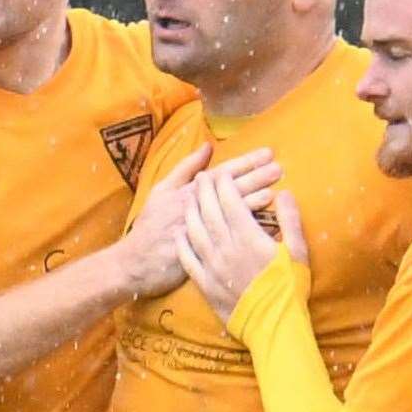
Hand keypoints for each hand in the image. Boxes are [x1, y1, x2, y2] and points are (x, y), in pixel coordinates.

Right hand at [118, 145, 281, 297]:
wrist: (133, 264)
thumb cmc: (149, 227)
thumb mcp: (161, 191)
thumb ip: (185, 168)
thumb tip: (207, 147)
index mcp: (187, 192)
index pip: (221, 174)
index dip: (244, 163)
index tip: (267, 154)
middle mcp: (193, 208)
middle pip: (227, 190)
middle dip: (254, 178)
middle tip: (277, 168)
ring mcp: (196, 231)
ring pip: (226, 214)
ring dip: (250, 202)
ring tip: (273, 192)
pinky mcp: (199, 253)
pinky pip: (224, 240)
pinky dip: (241, 232)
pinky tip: (259, 227)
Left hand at [178, 166, 308, 324]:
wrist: (274, 324)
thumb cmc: (289, 288)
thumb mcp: (298, 251)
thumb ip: (290, 220)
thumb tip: (284, 193)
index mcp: (249, 237)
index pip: (231, 202)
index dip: (223, 185)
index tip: (220, 173)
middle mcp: (227, 248)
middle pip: (210, 212)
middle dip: (204, 191)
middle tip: (201, 178)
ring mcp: (213, 266)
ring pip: (195, 231)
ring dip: (191, 212)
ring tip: (189, 198)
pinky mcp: (205, 284)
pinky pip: (188, 259)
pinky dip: (182, 243)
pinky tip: (179, 233)